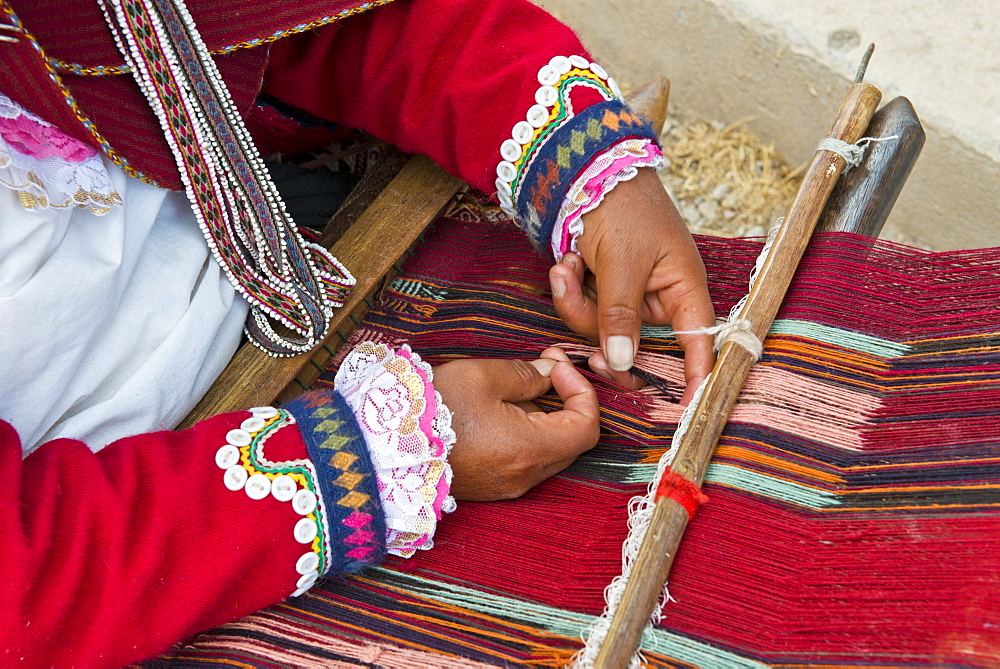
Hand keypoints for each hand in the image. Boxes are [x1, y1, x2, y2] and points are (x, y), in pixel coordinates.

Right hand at [433, 347, 598, 500]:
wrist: (383, 448)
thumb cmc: (431, 410)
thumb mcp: (482, 376)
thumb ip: (526, 374)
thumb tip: (551, 373)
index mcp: (530, 449)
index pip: (587, 426)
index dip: (582, 390)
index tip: (557, 365)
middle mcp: (525, 475)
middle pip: (572, 440)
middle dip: (567, 400)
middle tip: (546, 366)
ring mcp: (508, 485)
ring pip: (549, 450)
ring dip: (546, 416)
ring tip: (519, 385)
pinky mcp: (491, 487)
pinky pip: (525, 459)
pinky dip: (527, 432)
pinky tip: (501, 410)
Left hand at [548, 167, 714, 403]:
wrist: (588, 170)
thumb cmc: (623, 207)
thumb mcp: (622, 262)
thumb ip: (620, 315)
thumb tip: (623, 363)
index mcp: (684, 289)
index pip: (699, 344)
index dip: (698, 377)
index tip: (692, 410)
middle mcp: (660, 298)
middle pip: (636, 347)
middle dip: (602, 337)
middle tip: (585, 351)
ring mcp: (629, 296)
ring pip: (601, 331)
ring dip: (575, 303)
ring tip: (565, 266)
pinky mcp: (603, 290)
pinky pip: (583, 311)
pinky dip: (569, 289)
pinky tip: (564, 261)